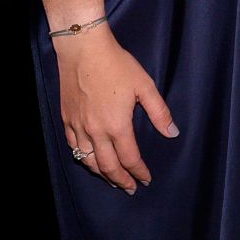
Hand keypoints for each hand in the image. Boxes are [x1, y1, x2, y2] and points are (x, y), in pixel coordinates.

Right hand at [54, 29, 177, 192]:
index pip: (130, 158)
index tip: (146, 180)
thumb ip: (159, 112)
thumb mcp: (145, 86)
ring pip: (88, 161)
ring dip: (102, 174)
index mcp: (117, 125)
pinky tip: (89, 160)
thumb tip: (172, 133)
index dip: (139, 172)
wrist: (83, 50)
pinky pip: (74, 147)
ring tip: (112, 180)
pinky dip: (83, 159)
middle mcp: (95, 131)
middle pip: (108, 166)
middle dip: (120, 180)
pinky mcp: (67, 120)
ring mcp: (78, 127)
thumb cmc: (117, 65)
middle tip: (129, 189)